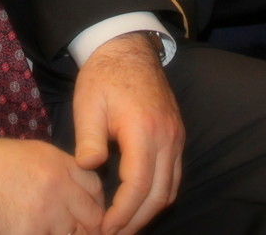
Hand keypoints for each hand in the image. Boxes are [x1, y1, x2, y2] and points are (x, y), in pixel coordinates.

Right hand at [0, 136, 103, 234]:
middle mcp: (59, 186)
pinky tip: (28, 230)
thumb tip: (70, 193)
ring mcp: (46, 212)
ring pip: (74, 234)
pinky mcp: (29, 233)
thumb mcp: (27, 155)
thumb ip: (55, 171)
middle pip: (92, 216)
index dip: (94, 205)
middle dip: (88, 227)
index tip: (88, 215)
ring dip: (66, 234)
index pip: (95, 188)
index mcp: (58, 163)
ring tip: (47, 228)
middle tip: (78, 231)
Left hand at [72, 33, 183, 234]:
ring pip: (170, 188)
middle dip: (136, 221)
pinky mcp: (177, 136)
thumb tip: (89, 167)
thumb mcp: (88, 104)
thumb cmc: (103, 76)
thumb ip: (89, 137)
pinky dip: (158, 195)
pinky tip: (139, 204)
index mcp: (144, 130)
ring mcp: (176, 137)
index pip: (138, 185)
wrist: (128, 49)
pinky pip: (173, 175)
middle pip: (159, 194)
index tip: (104, 228)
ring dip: (149, 212)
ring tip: (125, 226)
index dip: (122, 213)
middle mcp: (167, 137)